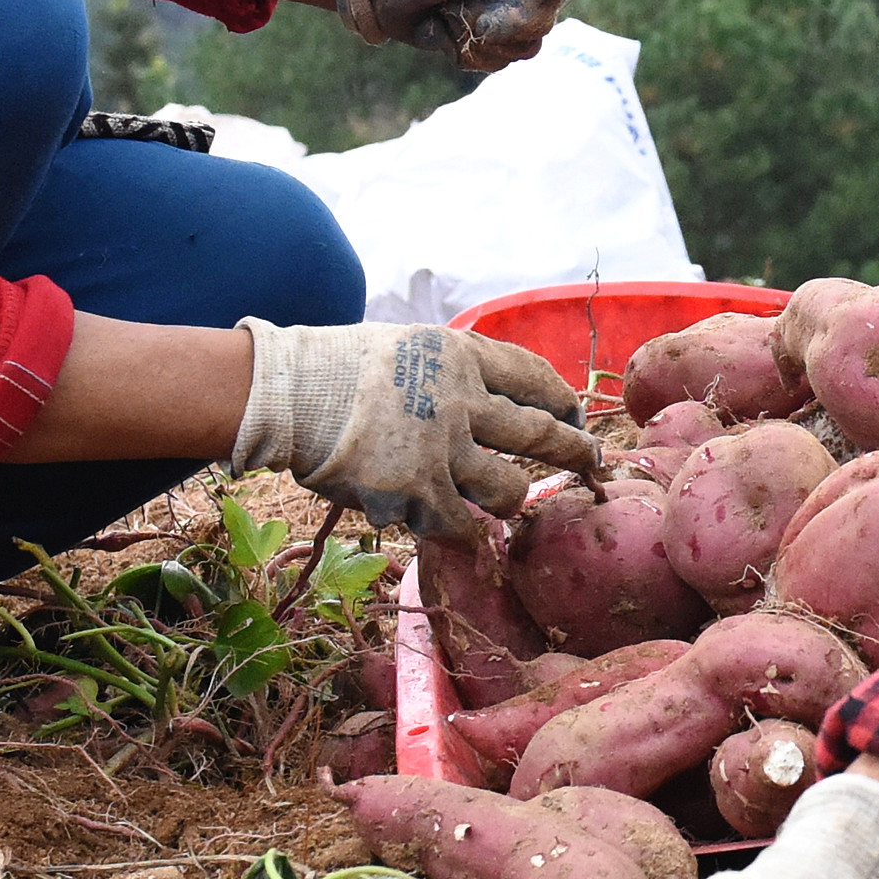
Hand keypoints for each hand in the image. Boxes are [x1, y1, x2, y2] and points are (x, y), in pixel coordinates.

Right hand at [228, 320, 607, 539]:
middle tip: (593, 463)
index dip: (562, 401)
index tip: (573, 416)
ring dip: (509, 499)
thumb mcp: (409, 346)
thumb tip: (495, 401)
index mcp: (461, 357)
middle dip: (576, 452)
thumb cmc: (339, 368)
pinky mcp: (415, 495)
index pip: (535, 378)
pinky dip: (464, 532)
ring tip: (498, 500)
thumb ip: (455, 371)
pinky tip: (460, 530)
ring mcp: (440, 451)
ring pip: (509, 491)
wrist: (286, 394)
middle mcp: (461, 402)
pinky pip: (461, 527)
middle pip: (542, 435)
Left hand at [336, 0, 598, 71]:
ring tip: (453, 16)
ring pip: (525, 45)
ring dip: (483, 39)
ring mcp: (506, 2)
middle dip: (505, 23)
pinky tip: (447, 29)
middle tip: (470, 13)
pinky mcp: (488, 31)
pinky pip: (498, 60)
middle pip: (546, 18)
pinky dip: (469, 52)